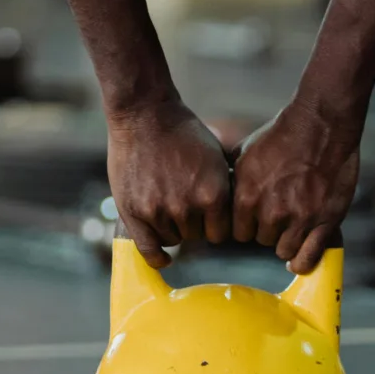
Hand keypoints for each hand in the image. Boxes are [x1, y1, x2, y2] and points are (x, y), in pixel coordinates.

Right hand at [107, 99, 232, 268]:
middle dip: (193, 222)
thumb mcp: (217, 158)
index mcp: (214, 194)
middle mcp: (188, 207)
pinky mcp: (134, 212)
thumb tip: (240, 215)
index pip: (222, 233)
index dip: (216, 223)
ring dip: (172, 228)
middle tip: (182, 200)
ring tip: (166, 203)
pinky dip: (157, 257)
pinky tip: (164, 258)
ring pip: (173, 240)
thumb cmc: (184, 133)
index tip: (209, 215)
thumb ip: (225, 189)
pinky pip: (149, 250)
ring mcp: (159, 211)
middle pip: (197, 236)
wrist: (145, 115)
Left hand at [231, 99, 361, 273]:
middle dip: (268, 229)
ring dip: (286, 241)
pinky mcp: (324, 221)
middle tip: (280, 213)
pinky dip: (303, 261)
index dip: (248, 225)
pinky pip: (308, 257)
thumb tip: (218, 192)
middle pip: (261, 240)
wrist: (321, 123)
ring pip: (283, 250)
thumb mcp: (244, 153)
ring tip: (293, 226)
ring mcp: (299, 218)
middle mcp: (270, 212)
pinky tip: (299, 260)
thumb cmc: (281, 134)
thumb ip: (232, 179)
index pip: (238, 232)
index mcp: (246, 197)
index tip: (256, 218)